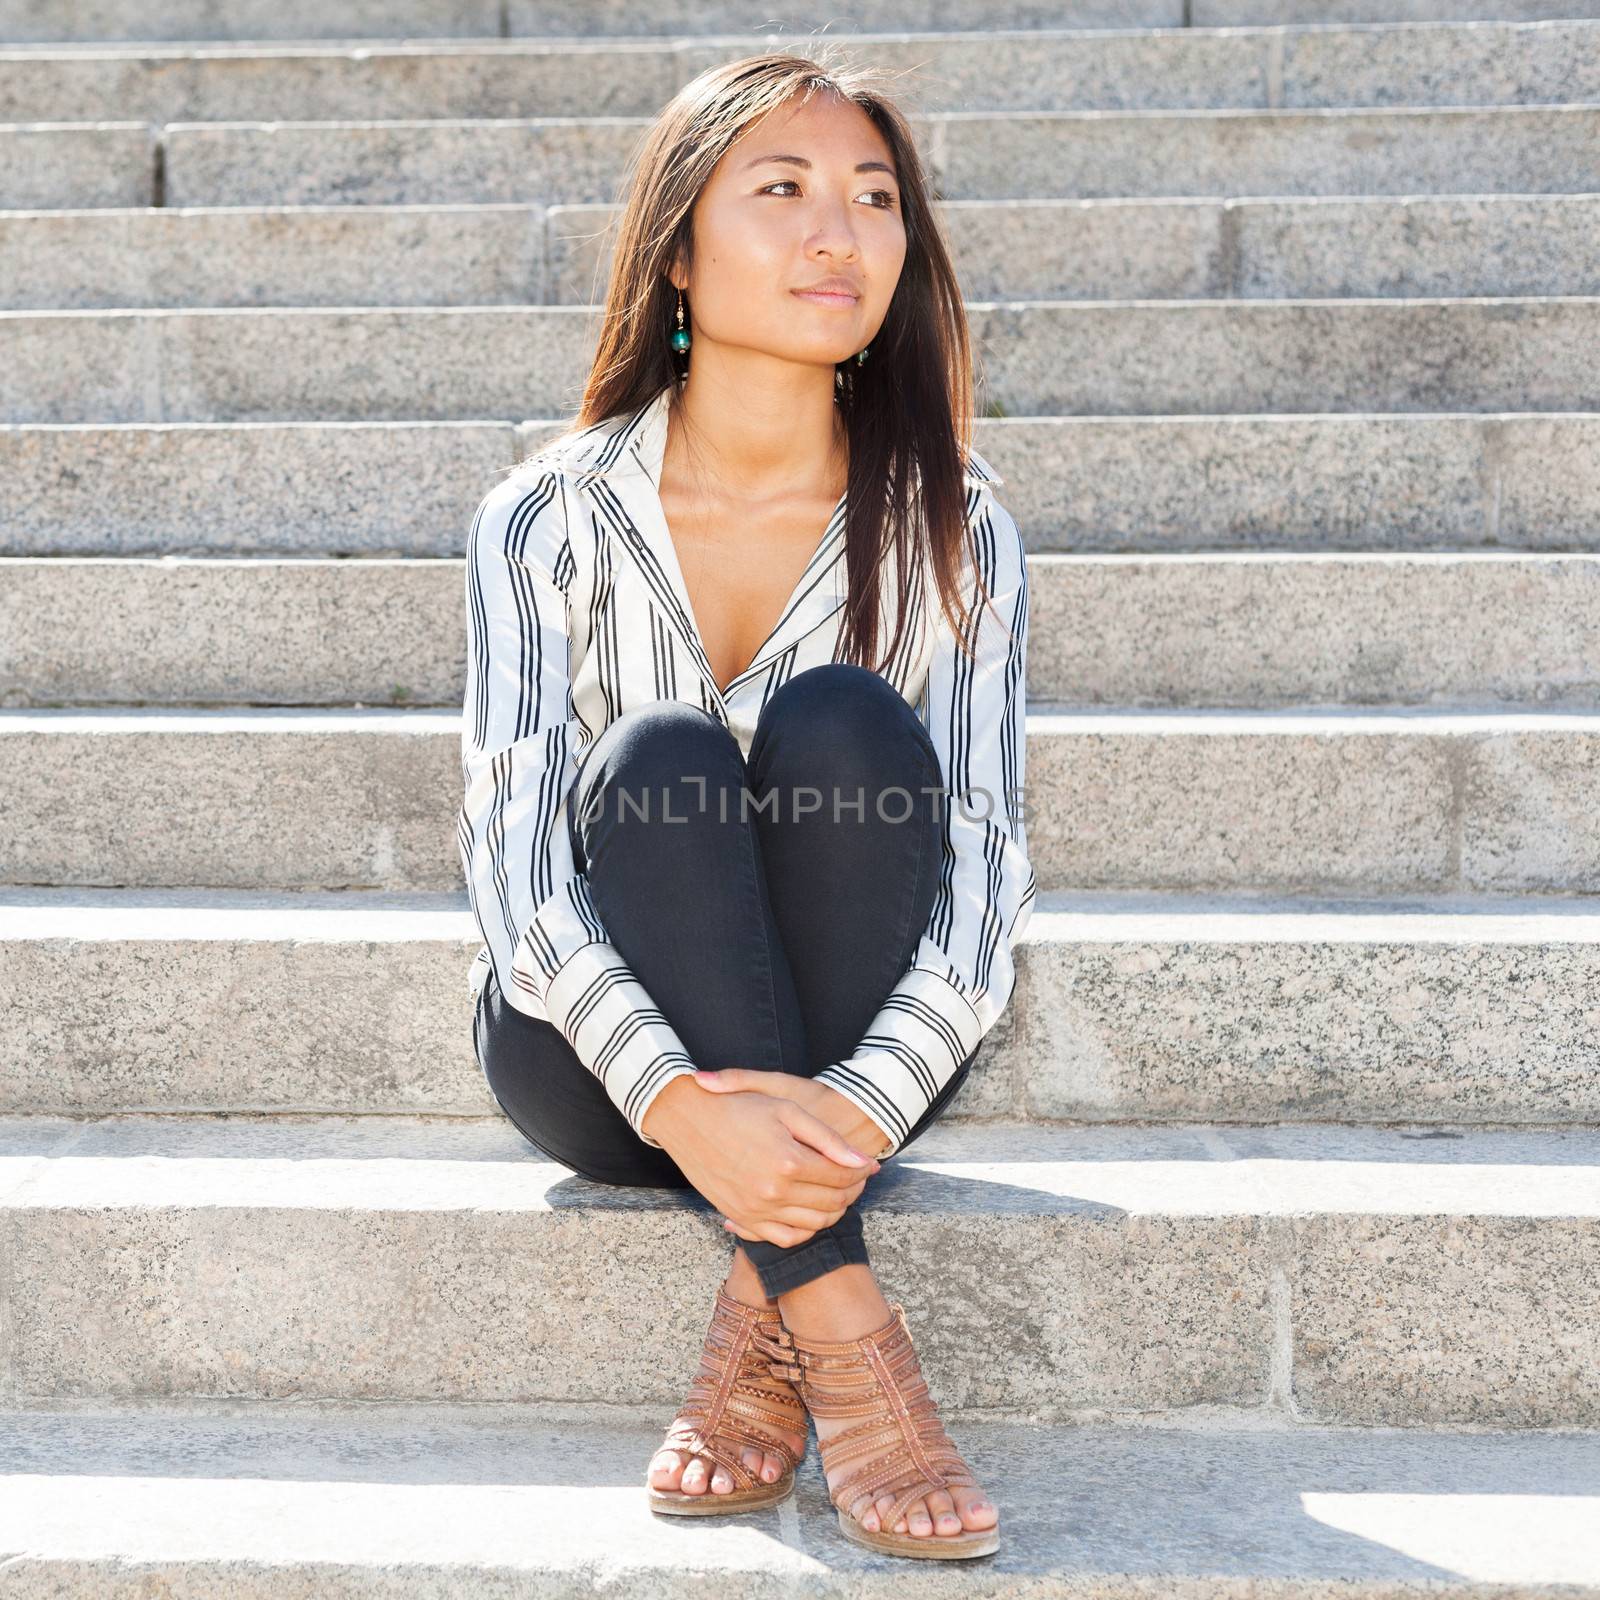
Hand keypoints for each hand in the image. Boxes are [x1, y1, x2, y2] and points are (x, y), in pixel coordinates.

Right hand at [641, 1072, 881, 1248]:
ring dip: (834, 1211)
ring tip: (838, 1192)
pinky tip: (810, 1212)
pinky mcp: (742, 1218)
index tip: (868, 1163)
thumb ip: (827, 1139)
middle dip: (853, 1190)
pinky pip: (784, 1238)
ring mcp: (756, 1210)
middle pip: (831, 1203)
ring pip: (813, 1225)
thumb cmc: (739, 1108)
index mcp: (788, 1162)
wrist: (689, 1120)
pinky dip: (805, 1231)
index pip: (841, 1176)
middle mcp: (773, 1192)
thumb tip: (862, 1162)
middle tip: (857, 1178)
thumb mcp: (787, 1109)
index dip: (861, 1171)